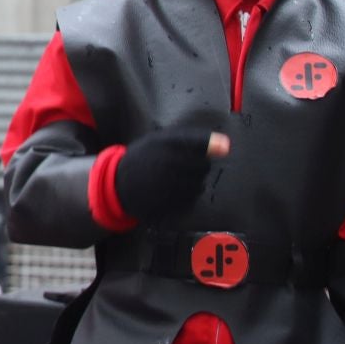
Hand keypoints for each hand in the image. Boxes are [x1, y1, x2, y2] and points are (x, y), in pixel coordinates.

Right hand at [113, 129, 229, 221]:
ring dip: (195, 180)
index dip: (211, 144)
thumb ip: (189, 140)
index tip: (224, 147)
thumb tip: (226, 146)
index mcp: (164, 145)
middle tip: (187, 165)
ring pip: (199, 183)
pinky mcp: (171, 203)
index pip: (196, 142)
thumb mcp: (158, 140)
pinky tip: (174, 190)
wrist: (118, 186)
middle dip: (200, 165)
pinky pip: (191, 198)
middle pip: (203, 166)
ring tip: (178, 177)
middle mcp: (169, 164)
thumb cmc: (142, 159)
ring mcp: (170, 185)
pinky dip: (188, 194)